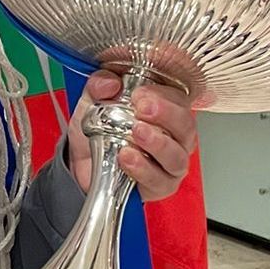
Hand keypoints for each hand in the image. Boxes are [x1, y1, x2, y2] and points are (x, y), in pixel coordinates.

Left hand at [65, 71, 196, 200]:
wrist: (84, 162)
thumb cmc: (100, 130)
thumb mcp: (94, 100)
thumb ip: (99, 85)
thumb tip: (110, 83)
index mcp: (166, 111)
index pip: (179, 100)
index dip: (163, 96)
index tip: (140, 95)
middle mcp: (175, 137)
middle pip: (185, 127)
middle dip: (166, 115)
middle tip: (143, 109)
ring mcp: (170, 163)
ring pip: (177, 156)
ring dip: (157, 143)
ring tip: (136, 132)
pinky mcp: (159, 186)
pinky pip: (159, 180)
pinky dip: (143, 168)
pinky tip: (127, 156)